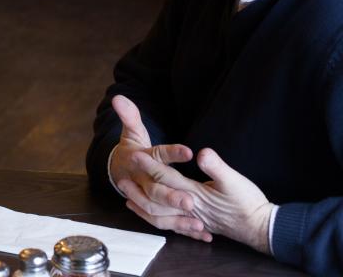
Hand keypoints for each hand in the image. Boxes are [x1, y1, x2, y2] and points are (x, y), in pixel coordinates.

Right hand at [108, 95, 207, 240]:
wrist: (119, 172)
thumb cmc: (130, 151)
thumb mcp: (131, 132)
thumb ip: (129, 116)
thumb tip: (118, 97)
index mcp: (143, 160)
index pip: (157, 155)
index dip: (172, 153)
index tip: (189, 151)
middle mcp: (143, 181)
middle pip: (154, 190)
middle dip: (171, 196)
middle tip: (190, 201)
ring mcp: (147, 197)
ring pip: (159, 212)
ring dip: (177, 219)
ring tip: (199, 224)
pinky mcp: (156, 209)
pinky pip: (167, 223)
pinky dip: (184, 229)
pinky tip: (203, 234)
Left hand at [130, 148, 273, 253]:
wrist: (260, 227)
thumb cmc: (248, 202)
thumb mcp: (235, 180)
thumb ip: (216, 166)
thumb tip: (202, 152)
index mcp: (194, 193)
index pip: (166, 177)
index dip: (150, 165)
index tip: (135, 154)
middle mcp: (188, 206)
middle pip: (157, 197)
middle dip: (138, 187)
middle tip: (121, 178)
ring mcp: (191, 217)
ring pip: (160, 214)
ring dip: (142, 206)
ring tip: (127, 198)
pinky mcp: (197, 223)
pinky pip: (169, 224)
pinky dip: (156, 220)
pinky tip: (150, 216)